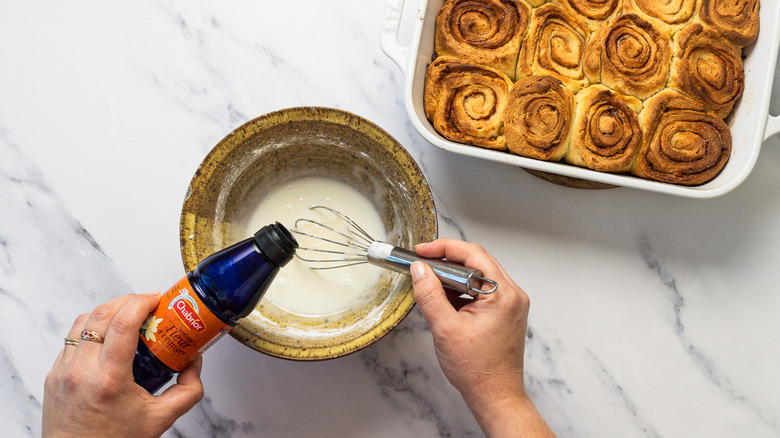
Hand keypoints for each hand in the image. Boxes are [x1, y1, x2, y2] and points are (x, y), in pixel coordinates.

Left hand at [43, 293, 203, 437]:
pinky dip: (93, 330)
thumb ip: (188, 391)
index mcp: (109, 379)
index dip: (142, 302)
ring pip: (84, 321)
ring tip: (128, 318)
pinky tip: (109, 339)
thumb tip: (194, 364)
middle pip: (102, 314)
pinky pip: (73, 339)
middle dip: (128, 301)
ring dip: (108, 312)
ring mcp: (63, 371)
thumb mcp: (160, 419)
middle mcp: (81, 371)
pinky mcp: (54, 375)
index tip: (156, 299)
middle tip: (148, 305)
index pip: (123, 323)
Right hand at [411, 239, 553, 436]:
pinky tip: (446, 300)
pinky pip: (482, 290)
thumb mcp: (445, 329)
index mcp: (502, 295)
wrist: (495, 395)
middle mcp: (512, 295)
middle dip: (447, 260)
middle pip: (477, 261)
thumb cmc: (477, 370)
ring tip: (431, 284)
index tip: (422, 251)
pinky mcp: (506, 312)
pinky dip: (463, 290)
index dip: (444, 248)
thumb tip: (420, 270)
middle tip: (422, 264)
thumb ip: (430, 295)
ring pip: (479, 275)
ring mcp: (511, 304)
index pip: (473, 254)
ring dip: (454, 276)